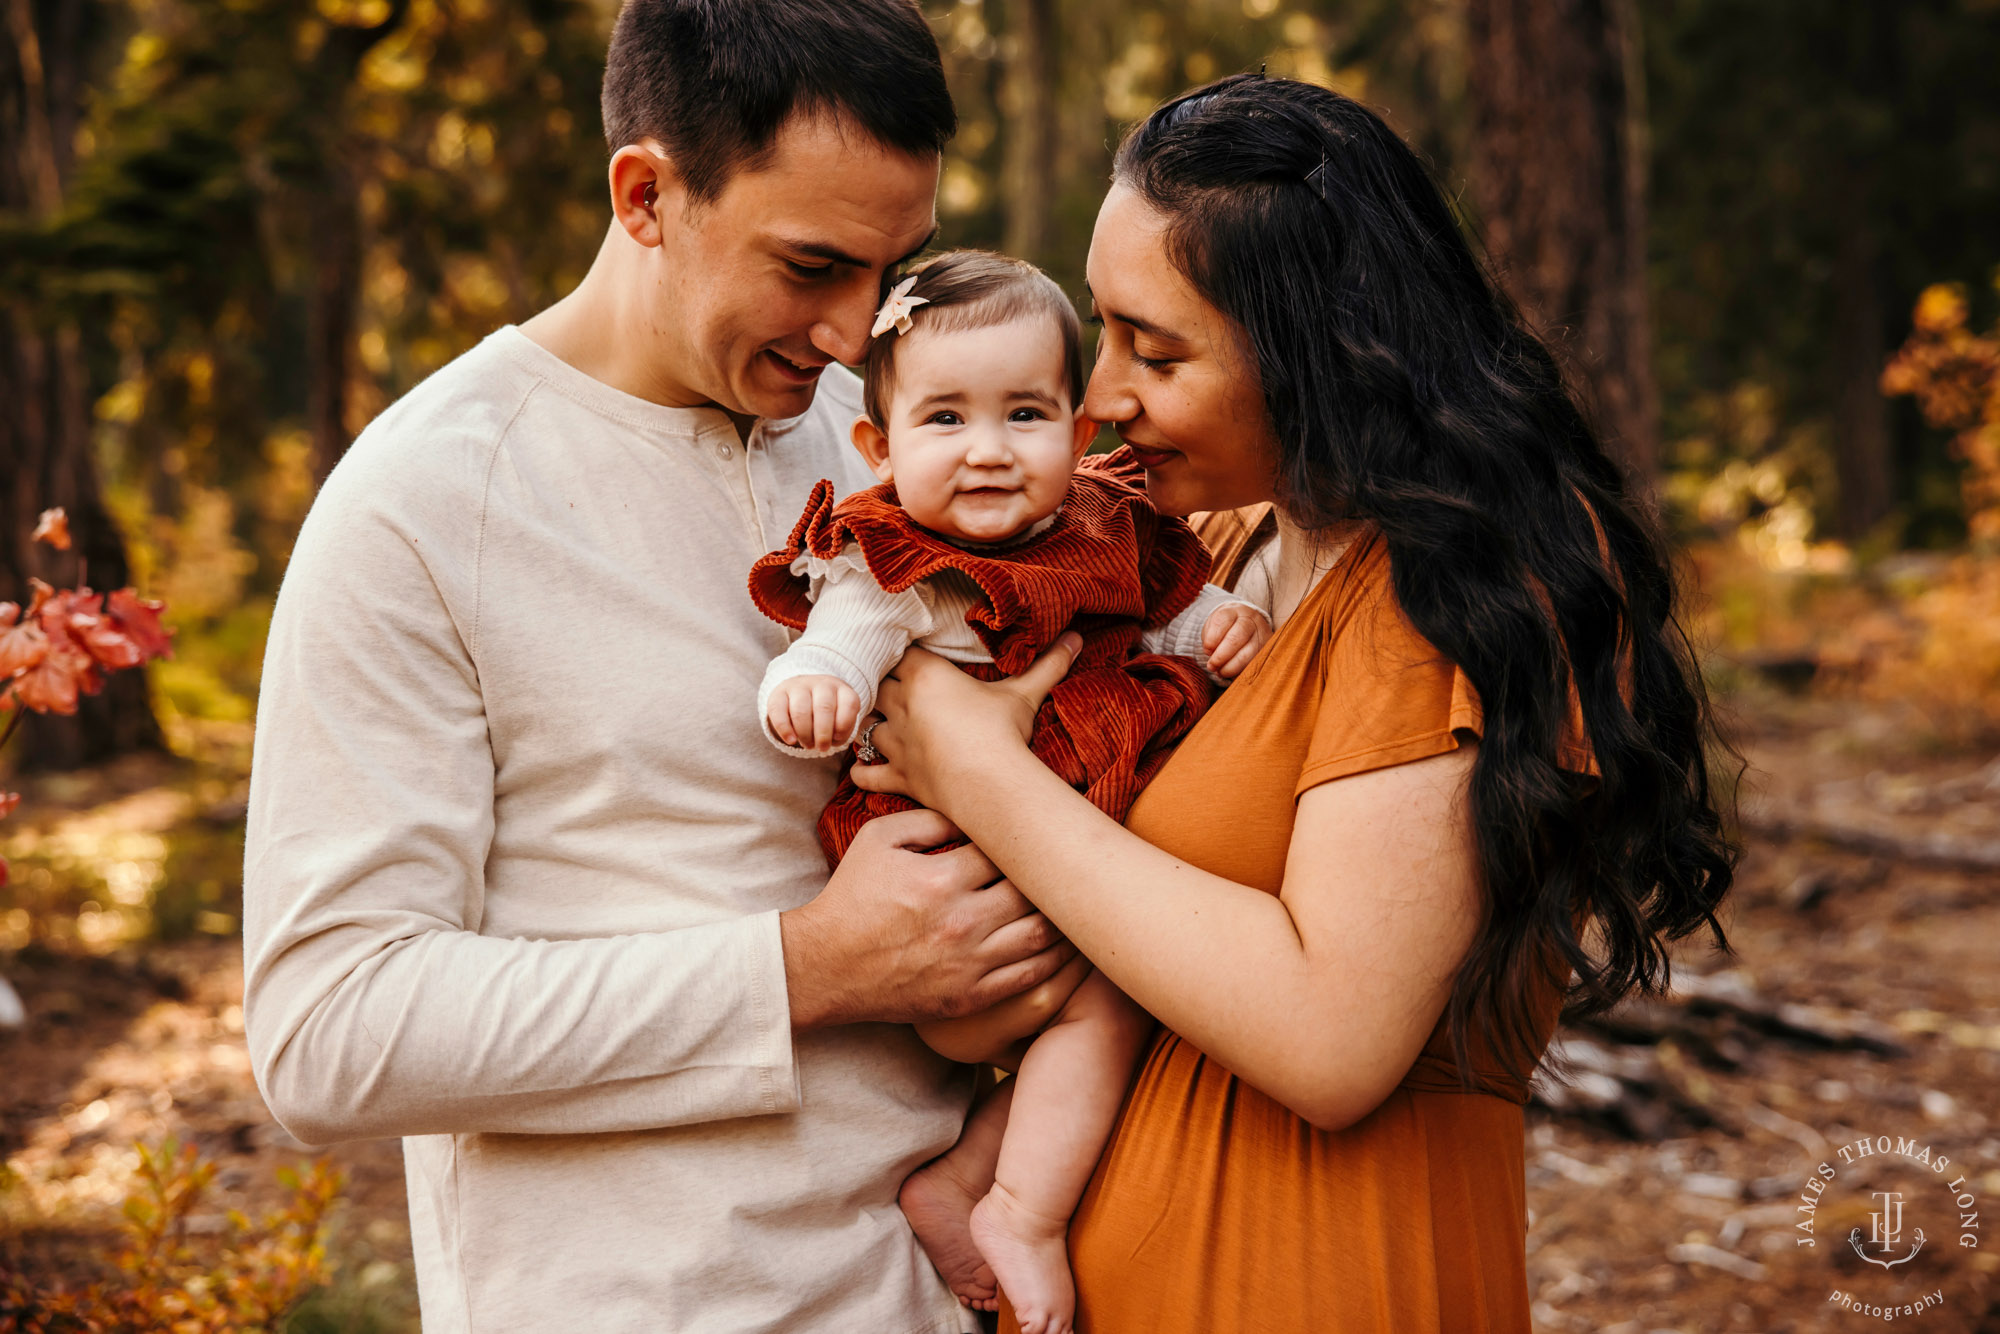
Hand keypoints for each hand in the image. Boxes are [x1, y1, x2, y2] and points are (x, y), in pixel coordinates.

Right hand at [766, 674, 861, 750]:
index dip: (844, 725)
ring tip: (808, 745)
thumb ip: (842, 730)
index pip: (849, 703)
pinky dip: (784, 729)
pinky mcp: (779, 693)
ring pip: (800, 711)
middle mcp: (821, 684)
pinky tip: (791, 740)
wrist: (802, 695)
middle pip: (824, 708)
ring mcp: (799, 686)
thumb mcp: (840, 720)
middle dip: (823, 734)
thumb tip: (834, 739)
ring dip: (805, 734)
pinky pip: (778, 711)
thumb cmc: (827, 714)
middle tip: (822, 748)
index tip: (838, 738)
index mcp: (842, 689)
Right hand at [779, 808, 1076, 1028]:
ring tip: (1082, 902)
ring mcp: (969, 963)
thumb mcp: (878, 840)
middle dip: (1053, 876)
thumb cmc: (851, 897)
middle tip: (1074, 863)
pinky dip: (1058, 960)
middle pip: (1032, 891)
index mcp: (941, 878)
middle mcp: (961, 921)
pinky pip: (1031, 977)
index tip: (1042, 832)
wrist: (825, 966)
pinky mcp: (971, 996)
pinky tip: (1070, 946)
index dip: (1026, 840)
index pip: (1006, 851)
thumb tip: (972, 808)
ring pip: (1042, 935)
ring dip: (1067, 918)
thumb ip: (927, 817)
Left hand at [848, 634, 1081, 812]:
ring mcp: (895, 743)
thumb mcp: (1026, 694)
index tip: (912, 656)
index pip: (902, 653)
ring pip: (866, 725)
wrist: (991, 783)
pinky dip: (862, 772)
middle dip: (883, 684)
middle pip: (876, 684)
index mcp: (926, 676)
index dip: (905, 654)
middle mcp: (902, 705)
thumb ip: (1048, 664)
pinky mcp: (897, 776)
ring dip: (871, 723)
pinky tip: (864, 768)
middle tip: (894, 686)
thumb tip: (1077, 638)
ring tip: (880, 722)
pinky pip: (866, 774)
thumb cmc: (1004, 732)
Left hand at [1202, 603, 1270, 678]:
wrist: (1248, 623)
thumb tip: (1212, 654)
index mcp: (1233, 611)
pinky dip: (1240, 672)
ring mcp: (1262, 635)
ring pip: (1246, 655)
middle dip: (1220, 656)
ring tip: (1220, 672)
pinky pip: (1254, 664)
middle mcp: (1250, 620)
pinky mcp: (1267, 649)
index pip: (1221, 621)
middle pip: (1235, 639)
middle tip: (1211, 666)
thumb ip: (1210, 637)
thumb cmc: (1226, 627)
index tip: (1207, 649)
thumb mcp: (1215, 625)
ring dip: (1230, 668)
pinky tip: (1232, 673)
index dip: (1211, 639)